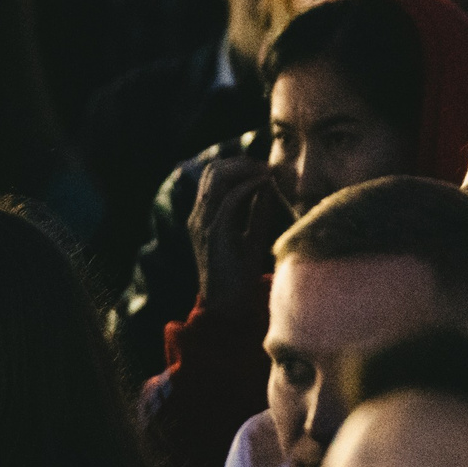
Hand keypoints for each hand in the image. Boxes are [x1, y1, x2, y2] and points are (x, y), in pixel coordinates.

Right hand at [188, 156, 291, 316]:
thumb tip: (269, 186)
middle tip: (266, 167)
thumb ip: (257, 211)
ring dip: (245, 170)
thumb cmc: (240, 272)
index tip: (264, 168)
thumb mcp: (251, 235)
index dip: (238, 165)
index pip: (213, 175)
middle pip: (212, 170)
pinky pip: (229, 200)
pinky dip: (248, 187)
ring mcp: (202, 223)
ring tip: (267, 173)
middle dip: (242, 163)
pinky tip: (265, 185)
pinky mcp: (213, 233)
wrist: (227, 303)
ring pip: (217, 179)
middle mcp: (199, 215)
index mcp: (204, 215)